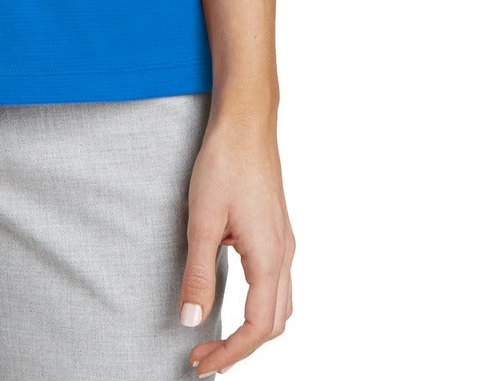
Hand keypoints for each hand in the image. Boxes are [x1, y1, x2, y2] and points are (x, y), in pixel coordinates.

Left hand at [179, 104, 294, 376]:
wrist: (246, 121)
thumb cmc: (225, 162)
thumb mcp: (202, 220)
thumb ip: (199, 274)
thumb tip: (192, 320)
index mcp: (269, 257)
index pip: (256, 327)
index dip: (230, 352)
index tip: (201, 363)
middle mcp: (284, 254)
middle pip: (273, 323)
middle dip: (241, 348)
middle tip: (204, 357)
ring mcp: (285, 242)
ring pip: (281, 306)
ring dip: (253, 330)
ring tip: (219, 338)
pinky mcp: (278, 230)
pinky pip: (278, 284)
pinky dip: (260, 307)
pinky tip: (236, 300)